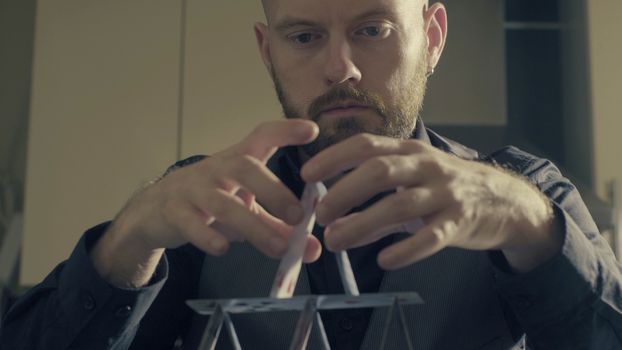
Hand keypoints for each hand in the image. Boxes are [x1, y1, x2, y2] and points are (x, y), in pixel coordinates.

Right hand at [94, 120, 323, 287]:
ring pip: (223, 203)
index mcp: (238, 160)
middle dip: (274, 191)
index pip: (261, 136)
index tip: (312, 130)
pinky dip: (207, 235)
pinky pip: (190, 223)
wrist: (154, 210)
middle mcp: (217, 169)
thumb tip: (314, 249)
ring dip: (254, 226)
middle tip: (298, 217)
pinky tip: (223, 249)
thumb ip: (280, 227)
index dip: (285, 131)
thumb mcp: (247, 209)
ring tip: (279, 249)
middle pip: (245, 168)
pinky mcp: (174, 213)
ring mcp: (193, 189)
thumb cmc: (212, 202)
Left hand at [301, 134, 560, 271]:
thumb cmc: (449, 188)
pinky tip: (384, 260)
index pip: (366, 145)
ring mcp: (445, 193)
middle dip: (344, 191)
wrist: (507, 201)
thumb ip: (376, 203)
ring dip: (363, 223)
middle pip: (379, 171)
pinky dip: (406, 249)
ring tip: (336, 241)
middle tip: (318, 214)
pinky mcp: (461, 222)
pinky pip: (431, 237)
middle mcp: (427, 166)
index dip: (334, 157)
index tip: (307, 174)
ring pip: (400, 205)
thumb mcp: (414, 184)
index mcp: (410, 151)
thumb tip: (337, 224)